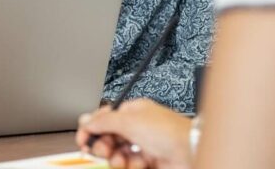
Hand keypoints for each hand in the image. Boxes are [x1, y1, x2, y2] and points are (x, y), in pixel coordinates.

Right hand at [76, 100, 192, 168]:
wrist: (191, 153)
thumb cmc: (168, 131)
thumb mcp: (128, 121)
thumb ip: (103, 121)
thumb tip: (85, 121)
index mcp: (133, 111)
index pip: (104, 118)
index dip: (91, 129)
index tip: (83, 140)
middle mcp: (138, 127)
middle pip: (108, 137)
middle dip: (103, 146)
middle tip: (104, 150)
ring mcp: (143, 145)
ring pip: (117, 154)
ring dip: (116, 158)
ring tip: (122, 160)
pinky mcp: (148, 162)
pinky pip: (129, 165)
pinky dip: (130, 166)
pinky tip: (138, 163)